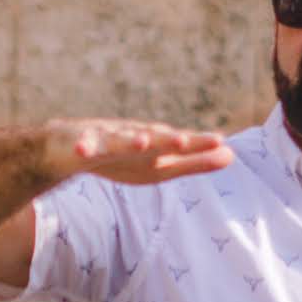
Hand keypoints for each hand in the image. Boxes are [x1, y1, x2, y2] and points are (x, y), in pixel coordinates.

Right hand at [44, 119, 233, 187]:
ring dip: (128, 140)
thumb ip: (193, 161)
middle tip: (183, 140)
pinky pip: (81, 148)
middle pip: (151, 138)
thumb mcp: (159, 164)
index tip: (219, 141)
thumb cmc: (122, 158)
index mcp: (153, 145)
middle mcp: (133, 137)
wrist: (70, 148)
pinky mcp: (80, 145)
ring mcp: (106, 139)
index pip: (177, 144)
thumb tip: (232, 154)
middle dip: (165, 139)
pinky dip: (84, 148)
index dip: (196, 143)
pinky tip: (85, 151)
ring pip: (117, 140)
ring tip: (142, 142)